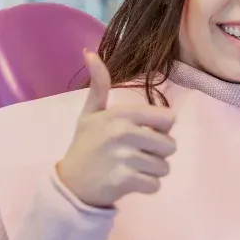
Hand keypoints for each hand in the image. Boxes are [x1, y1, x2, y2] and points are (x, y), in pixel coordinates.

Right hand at [56, 51, 175, 208]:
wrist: (69, 184)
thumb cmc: (85, 146)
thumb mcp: (90, 113)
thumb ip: (98, 85)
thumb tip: (90, 52)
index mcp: (121, 114)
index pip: (168, 119)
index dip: (161, 129)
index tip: (143, 134)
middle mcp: (123, 132)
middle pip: (170, 146)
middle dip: (157, 153)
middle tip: (136, 155)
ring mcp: (124, 157)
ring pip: (164, 167)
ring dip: (152, 172)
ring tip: (132, 168)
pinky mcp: (124, 180)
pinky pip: (156, 185)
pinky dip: (147, 187)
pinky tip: (130, 182)